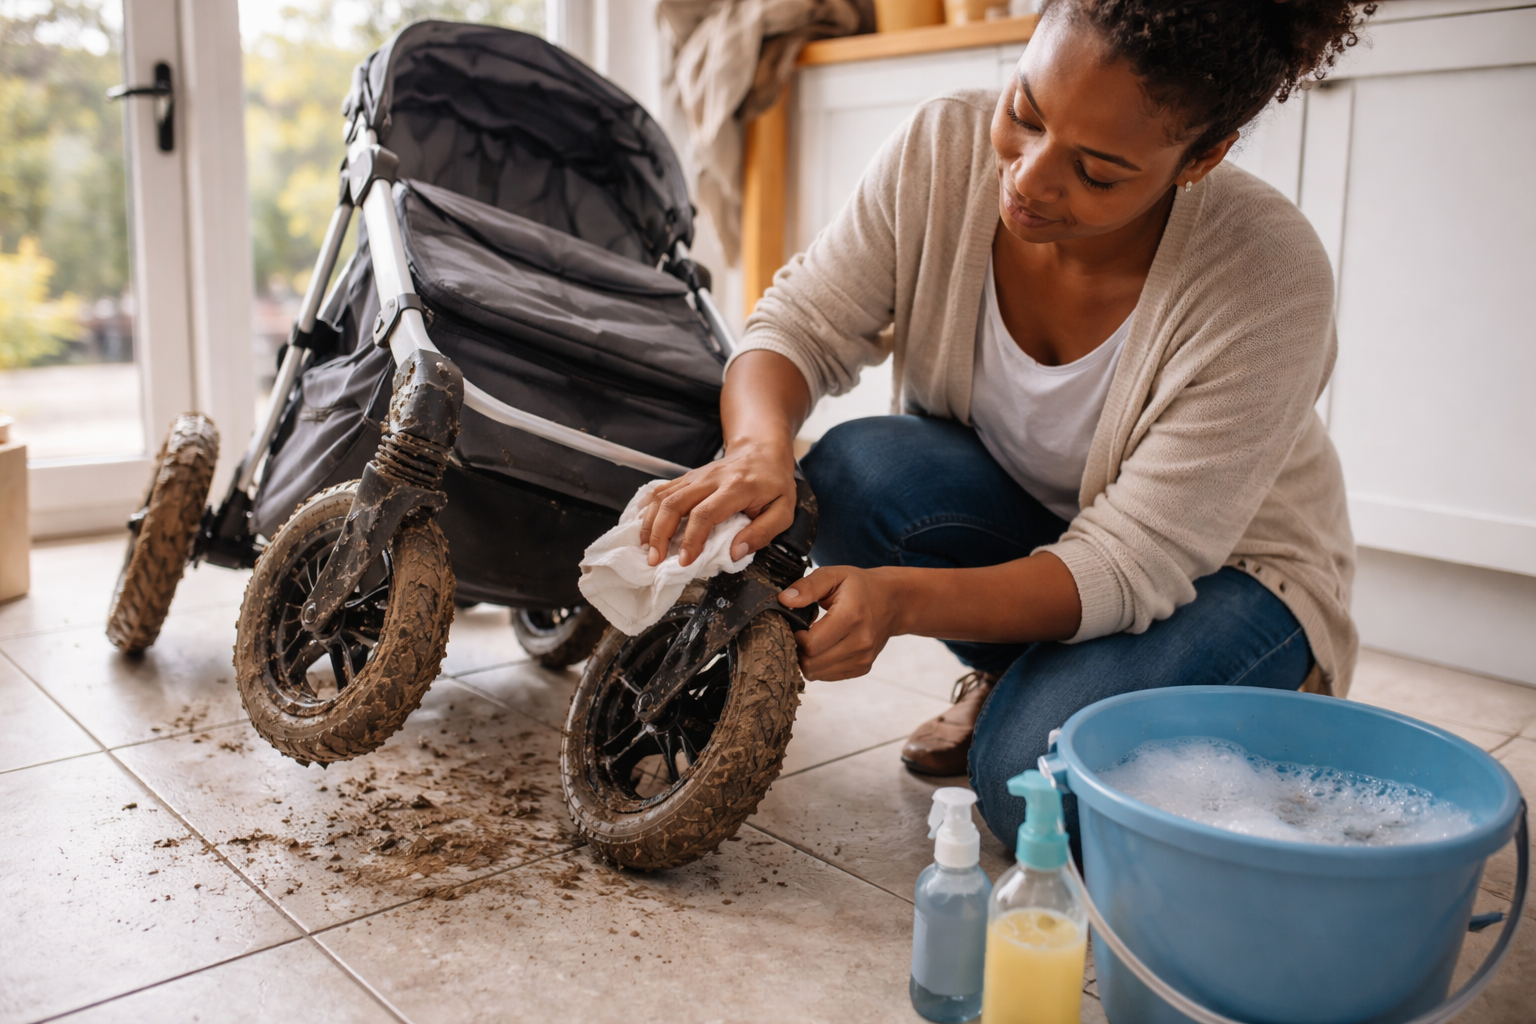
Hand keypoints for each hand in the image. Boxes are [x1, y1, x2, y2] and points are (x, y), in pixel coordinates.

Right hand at [638, 439, 797, 567]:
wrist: (762, 451)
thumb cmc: (773, 483)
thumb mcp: (783, 511)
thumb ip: (762, 533)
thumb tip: (735, 552)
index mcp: (736, 488)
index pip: (705, 514)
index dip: (691, 539)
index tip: (684, 561)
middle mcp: (711, 479)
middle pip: (674, 504)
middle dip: (660, 534)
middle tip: (655, 559)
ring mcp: (696, 476)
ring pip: (662, 497)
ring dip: (650, 524)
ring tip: (647, 548)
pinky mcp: (687, 477)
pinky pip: (661, 491)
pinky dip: (648, 510)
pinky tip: (645, 528)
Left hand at [777, 565, 905, 680]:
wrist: (893, 602)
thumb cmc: (860, 586)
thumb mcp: (834, 575)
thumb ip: (808, 586)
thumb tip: (784, 600)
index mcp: (851, 617)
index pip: (811, 645)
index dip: (796, 637)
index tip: (798, 625)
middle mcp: (861, 642)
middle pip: (812, 664)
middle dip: (798, 650)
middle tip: (802, 633)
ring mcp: (863, 658)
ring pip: (818, 674)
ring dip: (808, 659)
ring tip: (814, 638)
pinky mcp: (863, 668)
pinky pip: (828, 676)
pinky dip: (820, 664)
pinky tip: (825, 647)